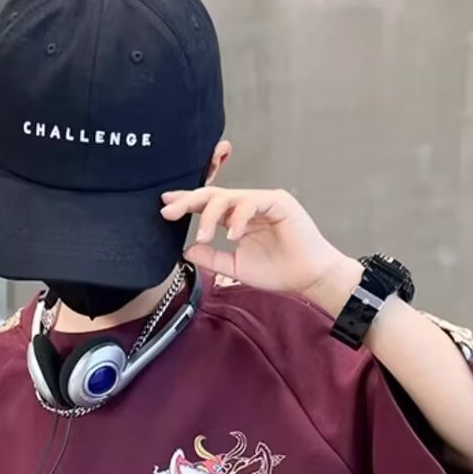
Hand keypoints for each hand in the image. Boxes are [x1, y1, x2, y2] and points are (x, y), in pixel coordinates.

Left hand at [160, 184, 360, 307]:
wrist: (307, 279)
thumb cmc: (278, 271)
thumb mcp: (235, 267)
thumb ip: (212, 258)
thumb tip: (186, 251)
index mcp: (237, 217)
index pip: (208, 204)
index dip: (187, 203)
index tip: (165, 208)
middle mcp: (248, 205)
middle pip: (213, 195)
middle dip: (188, 201)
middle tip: (169, 212)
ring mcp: (263, 201)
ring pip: (229, 196)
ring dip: (212, 215)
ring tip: (206, 236)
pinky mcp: (278, 202)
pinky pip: (252, 202)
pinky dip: (239, 217)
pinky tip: (232, 235)